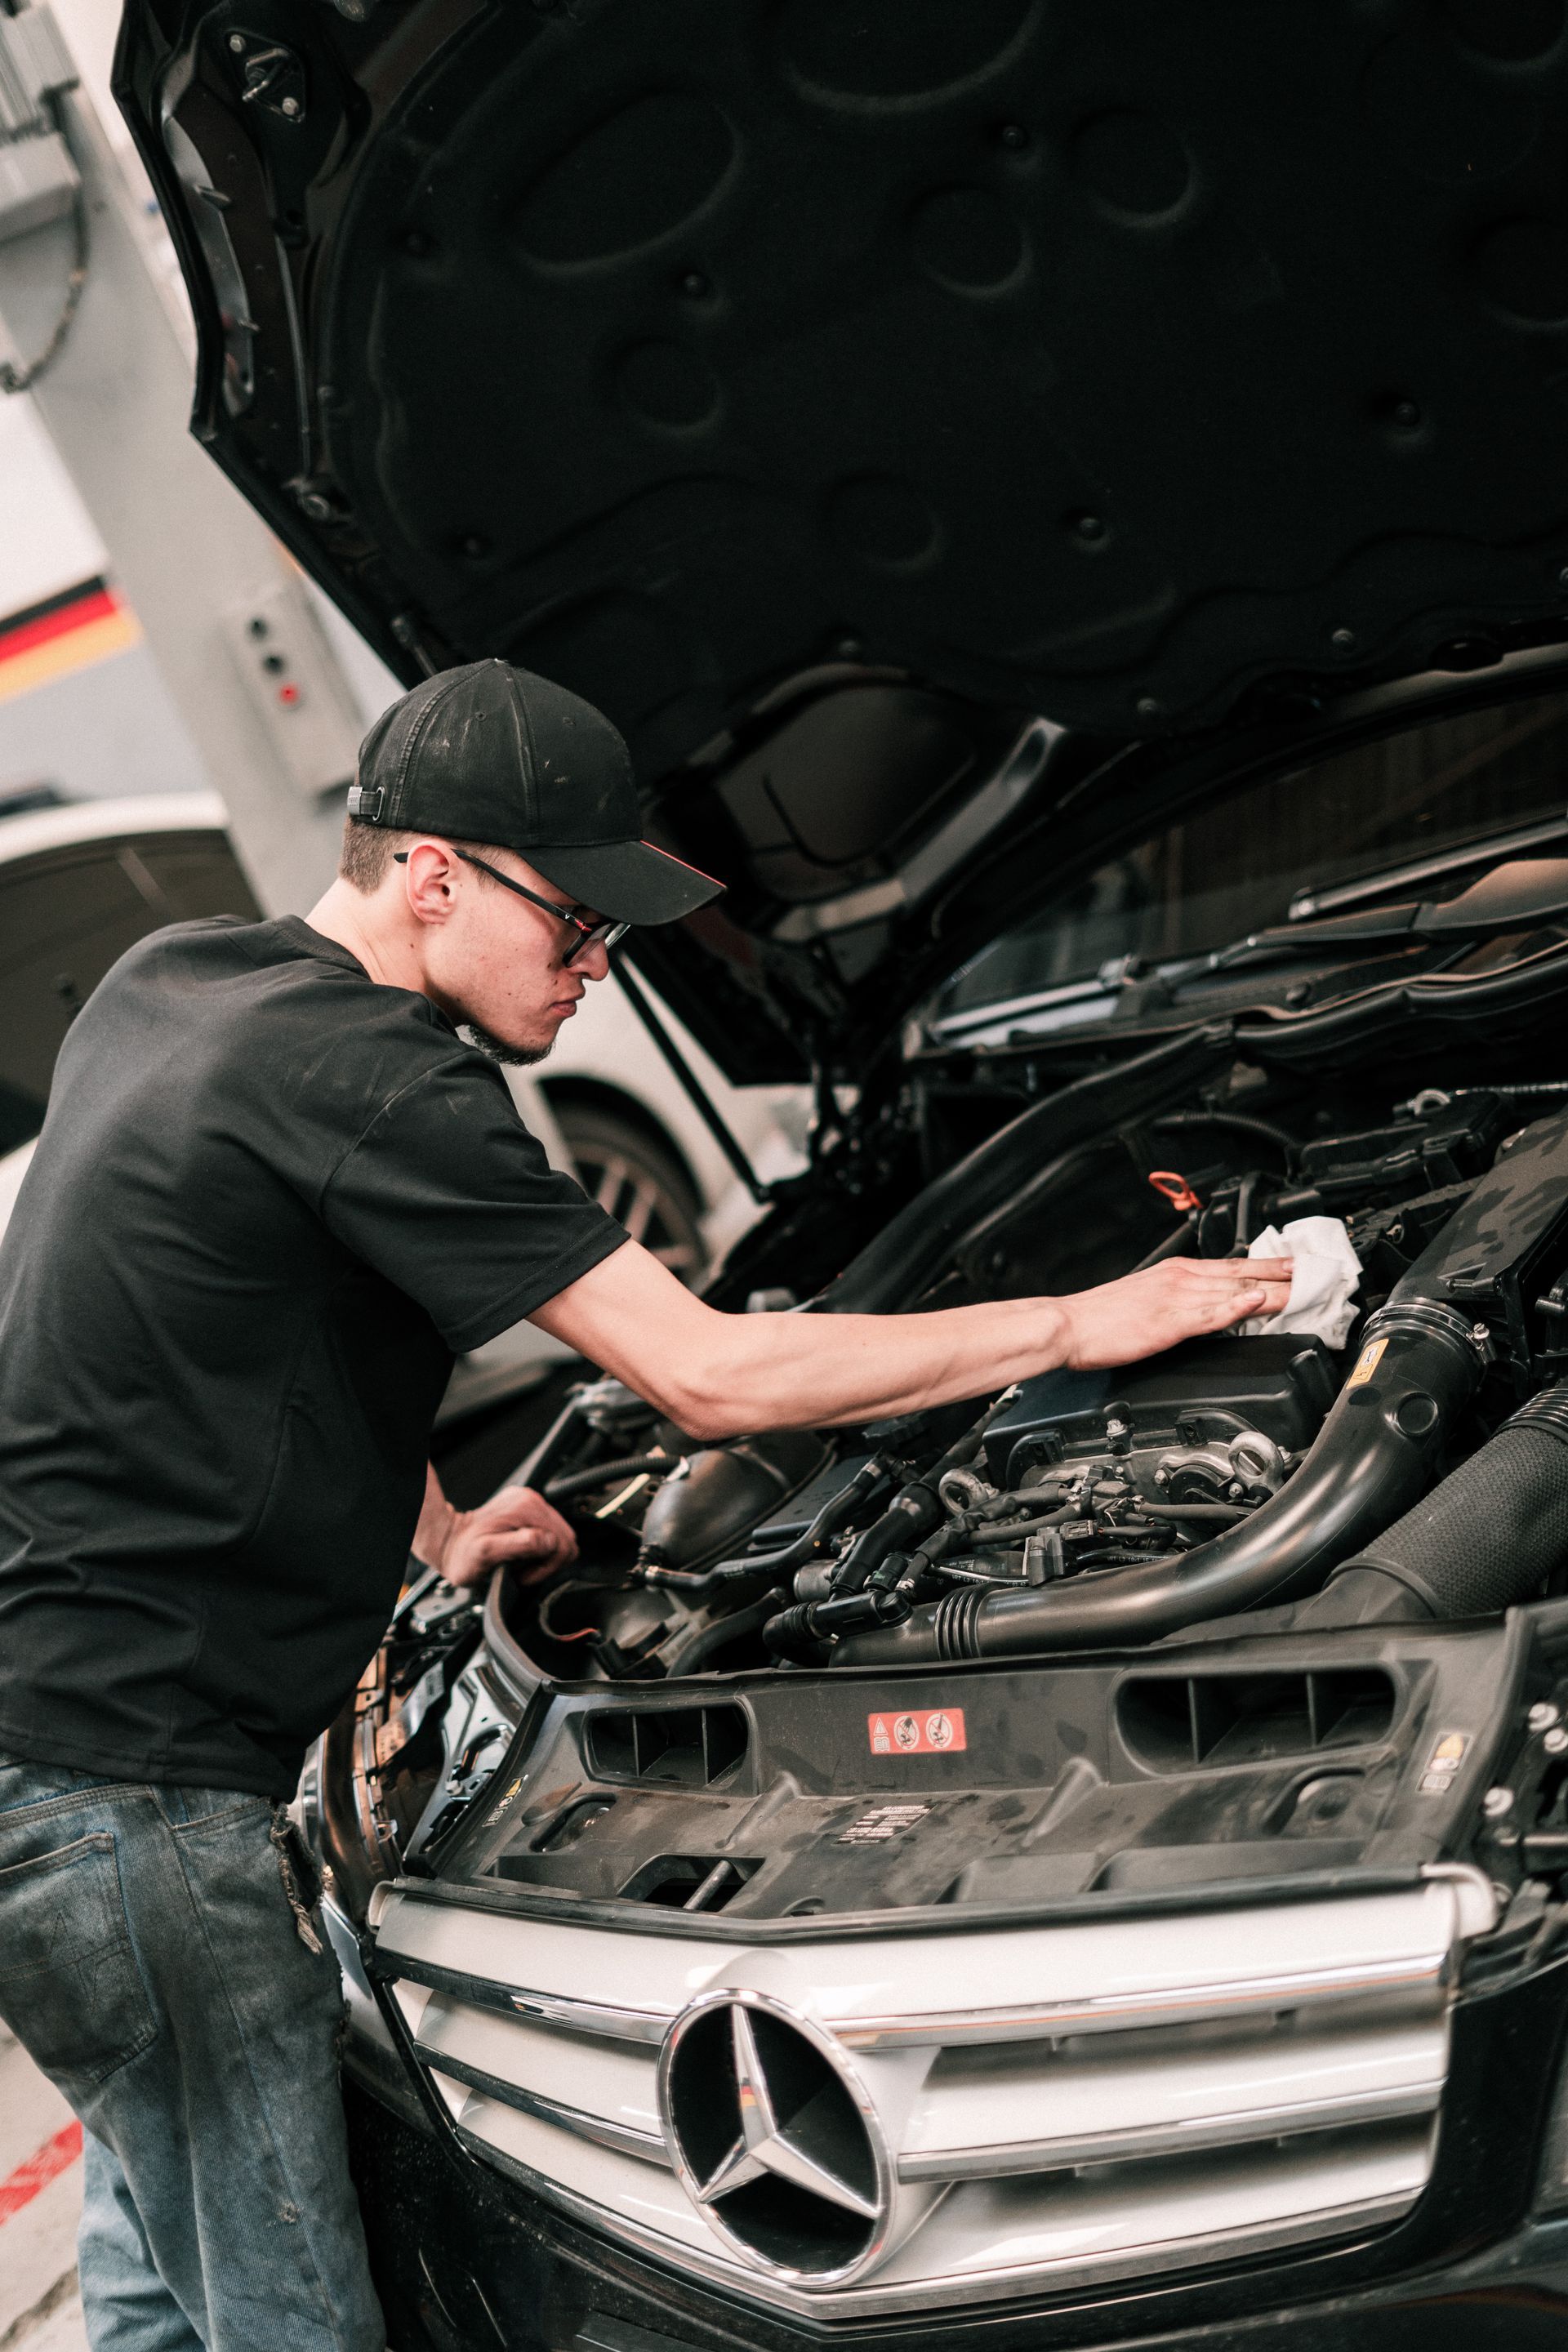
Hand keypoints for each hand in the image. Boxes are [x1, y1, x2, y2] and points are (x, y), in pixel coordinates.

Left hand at [439, 1484, 578, 1589]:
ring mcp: (530, 1503)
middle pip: (566, 1538)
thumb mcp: (486, 1553)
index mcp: (526, 1508)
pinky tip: (521, 1555)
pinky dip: (539, 1550)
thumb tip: (548, 1541)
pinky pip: (550, 1533)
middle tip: (523, 1570)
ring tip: (521, 1563)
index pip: (562, 1541)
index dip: (547, 1565)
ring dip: (544, 1557)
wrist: (450, 1543)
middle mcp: (531, 1500)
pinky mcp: (528, 1510)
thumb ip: (520, 1545)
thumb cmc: (463, 1554)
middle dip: (548, 1561)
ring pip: (560, 1537)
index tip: (524, 1573)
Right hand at [1054, 1256, 1293, 1370]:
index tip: (1299, 1267)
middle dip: (1286, 1274)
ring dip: (1275, 1289)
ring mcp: (1176, 1299)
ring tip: (1306, 1289)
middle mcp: (1181, 1279)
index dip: (1271, 1266)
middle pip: (1245, 1275)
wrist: (1067, 1325)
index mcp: (1176, 1272)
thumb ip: (1179, 1300)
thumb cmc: (1099, 1317)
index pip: (1235, 1266)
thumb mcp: (1145, 1298)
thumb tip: (1205, 1307)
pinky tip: (1257, 1304)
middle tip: (1321, 1274)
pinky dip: (1237, 1307)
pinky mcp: (1168, 1323)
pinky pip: (1209, 1314)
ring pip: (1236, 1291)